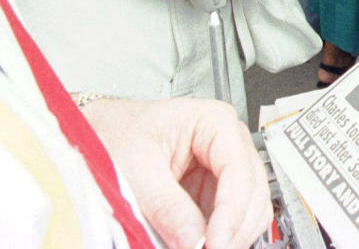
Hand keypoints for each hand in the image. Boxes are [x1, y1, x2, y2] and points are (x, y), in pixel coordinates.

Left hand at [82, 97, 270, 248]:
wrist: (104, 133)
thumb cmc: (119, 132)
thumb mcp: (135, 166)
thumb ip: (165, 204)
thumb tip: (193, 239)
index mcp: (214, 122)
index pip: (238, 168)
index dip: (232, 209)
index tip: (216, 241)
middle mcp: (227, 144)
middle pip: (253, 190)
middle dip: (235, 227)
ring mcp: (224, 169)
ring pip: (250, 208)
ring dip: (234, 235)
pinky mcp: (214, 193)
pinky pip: (232, 220)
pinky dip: (223, 237)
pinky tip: (205, 245)